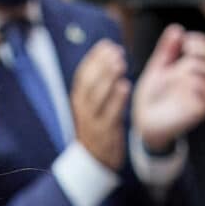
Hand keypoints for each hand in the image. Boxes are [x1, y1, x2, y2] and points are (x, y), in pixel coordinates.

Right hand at [70, 38, 130, 170]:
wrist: (93, 161)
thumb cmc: (97, 128)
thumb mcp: (92, 106)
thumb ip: (98, 84)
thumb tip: (107, 57)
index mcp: (79, 99)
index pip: (83, 74)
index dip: (94, 58)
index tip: (106, 44)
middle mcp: (83, 109)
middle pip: (89, 82)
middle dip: (101, 64)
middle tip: (115, 50)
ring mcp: (92, 122)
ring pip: (97, 96)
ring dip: (108, 78)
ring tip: (120, 63)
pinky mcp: (105, 133)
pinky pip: (110, 114)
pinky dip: (117, 99)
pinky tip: (125, 86)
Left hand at [131, 23, 204, 151]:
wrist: (145, 121)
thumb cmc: (151, 95)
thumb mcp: (156, 68)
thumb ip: (166, 50)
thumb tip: (178, 29)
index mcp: (193, 67)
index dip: (200, 40)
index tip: (184, 41)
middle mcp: (203, 79)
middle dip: (201, 49)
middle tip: (185, 51)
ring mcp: (204, 94)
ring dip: (194, 67)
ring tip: (176, 74)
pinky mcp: (203, 109)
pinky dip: (195, 85)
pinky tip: (182, 86)